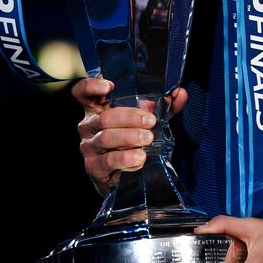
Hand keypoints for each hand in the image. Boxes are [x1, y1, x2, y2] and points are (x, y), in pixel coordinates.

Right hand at [73, 77, 187, 194]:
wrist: (129, 177)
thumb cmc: (135, 142)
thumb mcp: (150, 121)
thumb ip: (165, 107)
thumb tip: (179, 93)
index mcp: (98, 110)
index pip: (83, 93)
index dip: (91, 86)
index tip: (109, 85)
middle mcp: (89, 127)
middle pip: (104, 117)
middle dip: (130, 117)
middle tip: (150, 121)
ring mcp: (89, 147)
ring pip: (106, 138)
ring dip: (129, 137)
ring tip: (148, 139)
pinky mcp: (94, 167)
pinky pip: (108, 161)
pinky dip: (126, 159)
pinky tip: (140, 158)